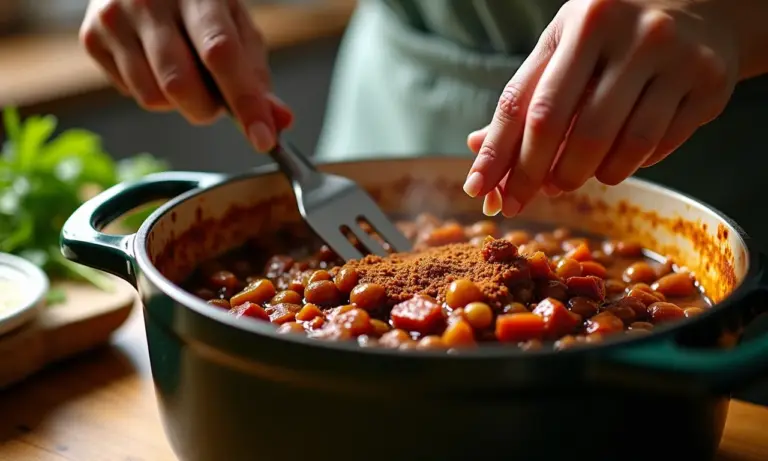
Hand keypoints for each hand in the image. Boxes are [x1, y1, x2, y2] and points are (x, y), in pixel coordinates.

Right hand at [80, 0, 292, 150]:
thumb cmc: (199, 6)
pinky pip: (131, 94)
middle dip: (207, 109)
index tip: (263, 139)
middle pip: (180, 85)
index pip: (222, 55)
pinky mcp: (92, 36)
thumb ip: (257, 77)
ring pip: (153, 98)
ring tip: (184, 72)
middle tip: (215, 98)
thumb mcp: (237, 29)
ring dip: (179, 103)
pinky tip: (155, 65)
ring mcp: (114, 16)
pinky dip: (153, 93)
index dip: (245, 103)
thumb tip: (278, 122)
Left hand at [463, 0, 738, 216]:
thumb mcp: (564, 48)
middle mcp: (631, 35)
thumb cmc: (612, 35)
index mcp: (582, 23)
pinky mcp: (707, 84)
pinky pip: (657, 147)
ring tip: (575, 176)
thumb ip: (525, 96)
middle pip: (570, 131)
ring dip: (588, 176)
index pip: (526, 104)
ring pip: (620, 147)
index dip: (498, 155)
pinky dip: (628, 165)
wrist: (702, 7)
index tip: (479, 191)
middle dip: (539, 176)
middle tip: (529, 197)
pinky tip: (616, 160)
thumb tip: (477, 149)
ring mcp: (675, 58)